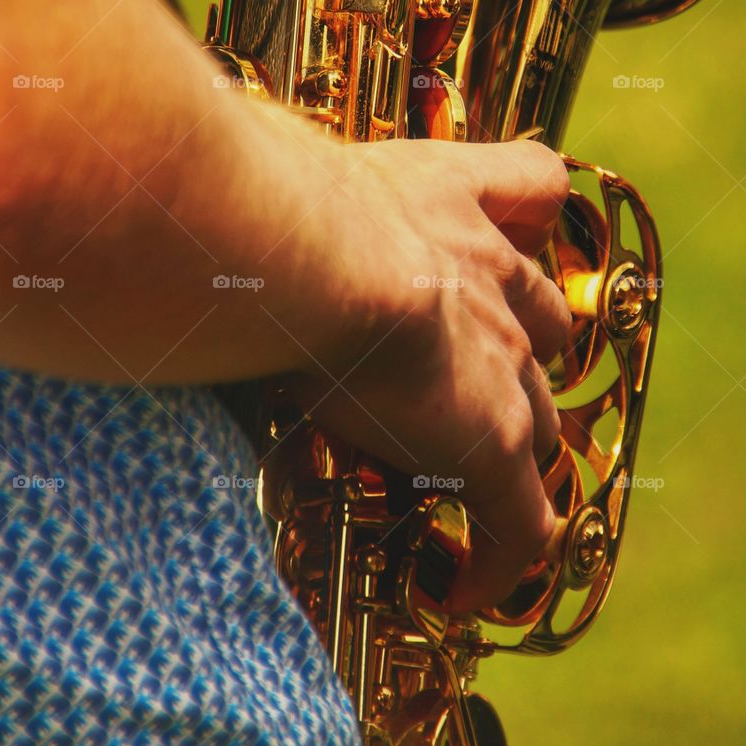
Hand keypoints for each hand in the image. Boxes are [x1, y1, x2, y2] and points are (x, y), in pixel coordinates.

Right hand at [286, 136, 571, 612]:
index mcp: (450, 197)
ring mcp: (503, 365)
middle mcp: (495, 278)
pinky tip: (461, 587)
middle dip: (516, 359)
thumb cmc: (267, 194)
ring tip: (463, 495)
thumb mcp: (281, 158)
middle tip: (460, 392)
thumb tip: (202, 164)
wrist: (302, 250)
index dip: (524, 215)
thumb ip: (273, 168)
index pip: (531, 183)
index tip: (508, 236)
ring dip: (509, 457)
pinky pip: (520, 523)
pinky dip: (500, 557)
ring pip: (541, 423)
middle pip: (543, 326)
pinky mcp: (491, 444)